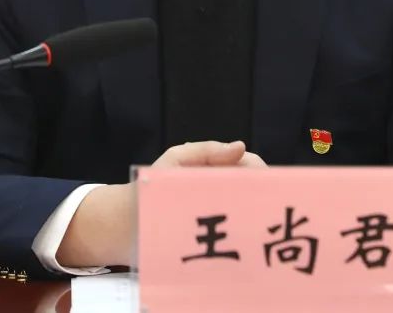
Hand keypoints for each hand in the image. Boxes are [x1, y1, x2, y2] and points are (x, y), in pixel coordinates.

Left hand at [56, 141, 265, 268]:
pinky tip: (246, 245)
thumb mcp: (175, 160)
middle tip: (267, 210)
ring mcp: (220, 217)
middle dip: (262, 197)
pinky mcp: (214, 242)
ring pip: (247, 214)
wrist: (125, 225)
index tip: (267, 185)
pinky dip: (242, 238)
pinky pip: (236, 238)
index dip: (262, 173)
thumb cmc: (151, 187)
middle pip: (254, 191)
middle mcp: (223, 192)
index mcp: (218, 169)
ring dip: (254, 218)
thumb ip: (206, 151)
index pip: (250, 165)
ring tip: (258, 228)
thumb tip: (241, 147)